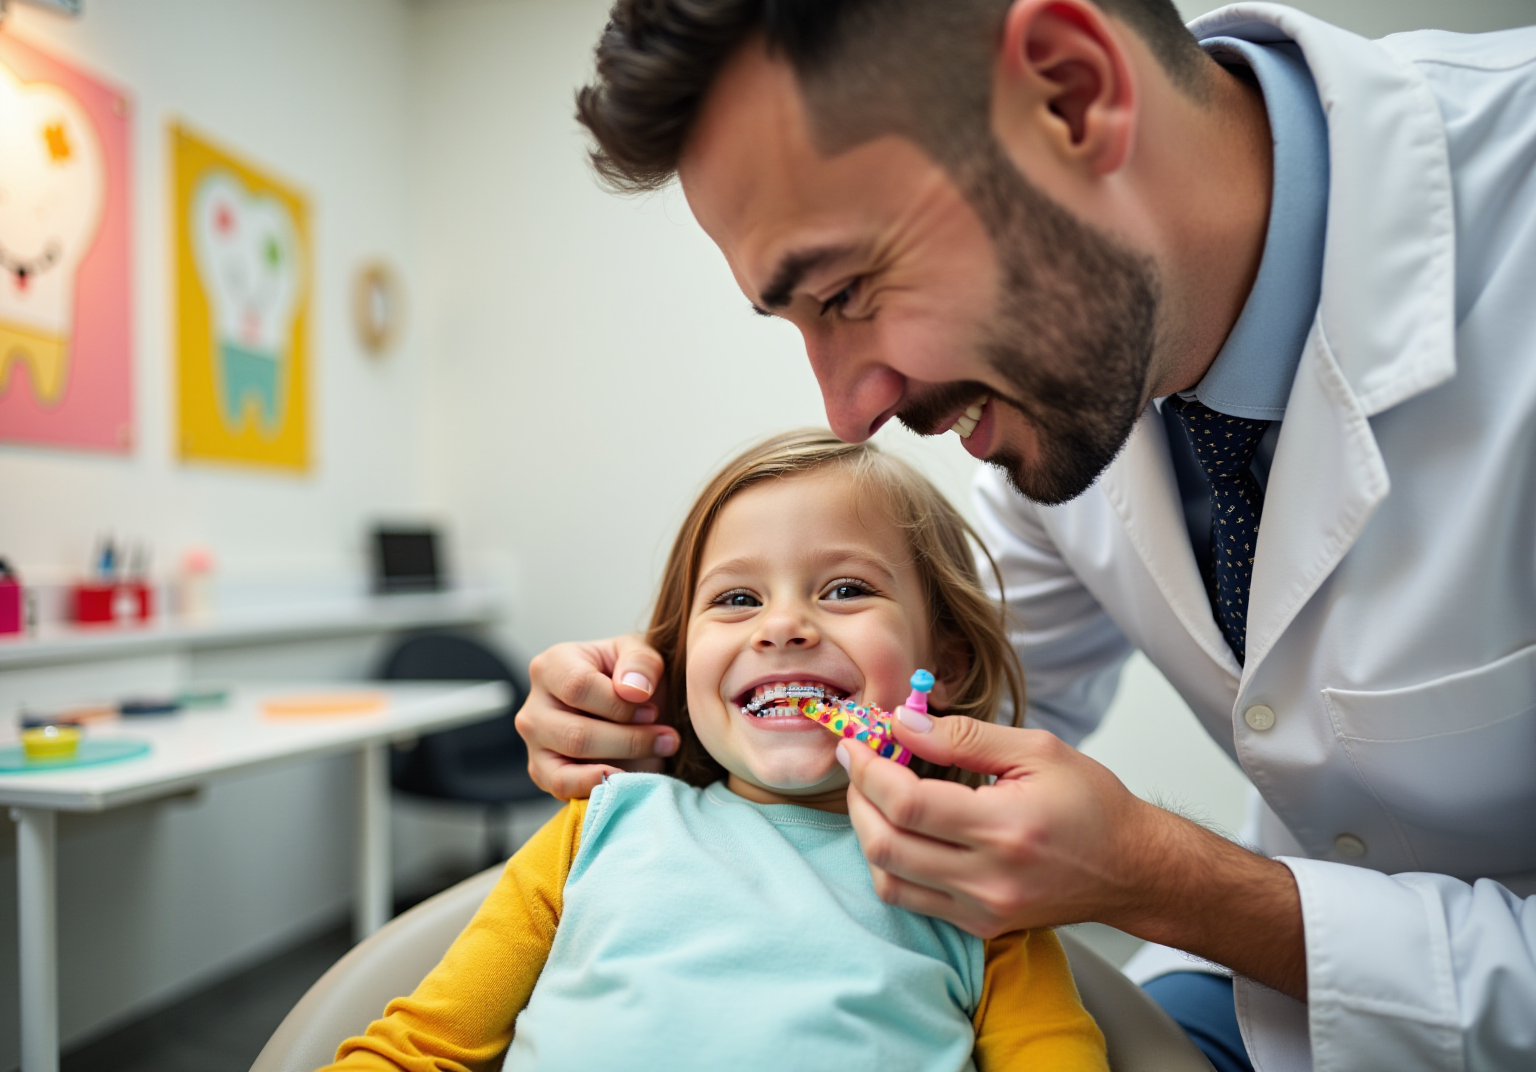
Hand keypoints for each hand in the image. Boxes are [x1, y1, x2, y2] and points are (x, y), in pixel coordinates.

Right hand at [515, 635, 676, 799]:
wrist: (632, 709)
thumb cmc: (631, 679)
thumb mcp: (642, 656)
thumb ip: (640, 662)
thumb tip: (633, 690)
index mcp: (551, 666)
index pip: (578, 687)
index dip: (619, 704)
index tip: (652, 711)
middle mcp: (534, 705)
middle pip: (577, 733)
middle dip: (630, 739)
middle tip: (666, 738)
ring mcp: (534, 742)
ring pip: (571, 763)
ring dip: (622, 762)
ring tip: (655, 753)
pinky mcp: (542, 772)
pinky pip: (562, 787)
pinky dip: (596, 786)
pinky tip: (626, 778)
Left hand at [840, 710, 1305, 997]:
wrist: (1132, 868)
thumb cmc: (1091, 803)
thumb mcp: (1035, 749)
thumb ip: (961, 736)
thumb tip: (901, 721)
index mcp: (1005, 827)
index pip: (907, 803)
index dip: (868, 769)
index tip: (856, 741)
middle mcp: (990, 878)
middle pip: (885, 845)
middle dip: (858, 798)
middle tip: (860, 764)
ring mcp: (983, 910)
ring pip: (888, 879)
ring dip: (867, 832)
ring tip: (875, 795)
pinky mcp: (980, 926)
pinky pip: (911, 900)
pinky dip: (891, 862)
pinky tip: (900, 829)